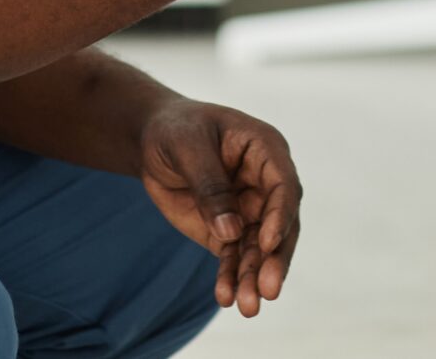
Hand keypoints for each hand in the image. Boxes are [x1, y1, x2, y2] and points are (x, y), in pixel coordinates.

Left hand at [137, 100, 301, 316]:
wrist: (152, 140)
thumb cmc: (176, 129)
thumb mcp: (188, 146)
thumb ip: (209, 185)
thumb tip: (230, 231)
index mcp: (266, 150)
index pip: (283, 186)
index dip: (279, 216)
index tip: (267, 244)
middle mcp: (265, 183)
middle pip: (279, 225)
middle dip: (274, 259)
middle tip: (268, 291)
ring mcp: (249, 210)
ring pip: (259, 249)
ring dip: (254, 277)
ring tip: (247, 307)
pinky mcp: (228, 231)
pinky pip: (234, 258)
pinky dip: (231, 277)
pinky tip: (226, 297)